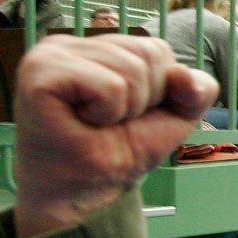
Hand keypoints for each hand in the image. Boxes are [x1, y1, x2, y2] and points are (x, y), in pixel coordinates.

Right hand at [13, 35, 215, 237]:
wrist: (82, 193)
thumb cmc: (116, 152)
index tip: (126, 115)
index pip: (156, 48)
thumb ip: (197, 90)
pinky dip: (109, 113)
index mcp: (94, 47)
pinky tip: (82, 123)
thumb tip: (182, 72)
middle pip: (149, 53)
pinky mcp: (40, 73)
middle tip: (109, 122)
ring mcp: (50, 55)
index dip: (159, 90)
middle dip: (145, 98)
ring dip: (125, 109)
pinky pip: (111, 86)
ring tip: (95, 123)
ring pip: (133, 70)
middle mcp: (68, 44)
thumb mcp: (175, 116)